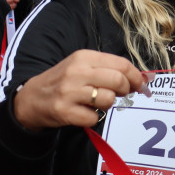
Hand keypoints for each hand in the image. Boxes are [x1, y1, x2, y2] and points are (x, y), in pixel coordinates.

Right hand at [14, 50, 146, 129]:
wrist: (32, 98)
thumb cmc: (63, 81)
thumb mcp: (81, 66)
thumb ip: (108, 69)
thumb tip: (142, 78)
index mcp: (83, 57)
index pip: (120, 64)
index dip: (136, 76)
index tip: (141, 85)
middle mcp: (76, 72)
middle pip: (118, 81)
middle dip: (125, 90)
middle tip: (121, 94)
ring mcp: (69, 92)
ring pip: (108, 100)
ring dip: (107, 104)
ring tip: (95, 102)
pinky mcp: (65, 111)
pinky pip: (94, 118)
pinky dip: (92, 118)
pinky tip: (83, 112)